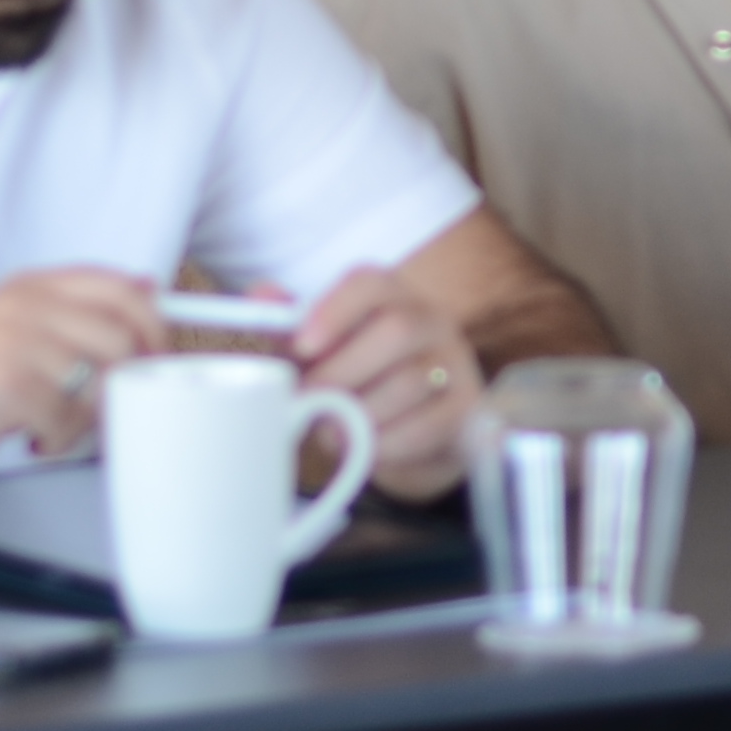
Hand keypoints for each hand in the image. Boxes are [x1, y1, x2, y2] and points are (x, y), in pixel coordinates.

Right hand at [0, 266, 165, 496]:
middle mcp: (23, 306)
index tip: (159, 358)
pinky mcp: (3, 386)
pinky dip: (61, 439)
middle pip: (122, 336)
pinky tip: (36, 438)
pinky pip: (68, 416)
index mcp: (30, 288)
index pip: (121, 288)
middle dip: (131, 382)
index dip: (154, 326)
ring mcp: (12, 343)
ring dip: (91, 418)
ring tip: (62, 426)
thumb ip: (72, 313)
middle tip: (113, 409)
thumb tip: (144, 290)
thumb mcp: (12, 333)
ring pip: (100, 380)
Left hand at [294, 265, 483, 500]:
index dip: (335, 310)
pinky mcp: (468, 408)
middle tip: (308, 403)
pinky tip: (366, 448)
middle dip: (342, 373)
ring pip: (410, 381)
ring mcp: (455, 363)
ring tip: (332, 431)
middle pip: (397, 330)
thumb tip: (262, 294)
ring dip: (360, 414)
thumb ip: (291, 326)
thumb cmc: (361, 382)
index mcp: (391, 295)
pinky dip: (386, 443)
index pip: (371, 282)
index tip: (302, 345)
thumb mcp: (324, 354)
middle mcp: (431, 319)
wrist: (418, 433)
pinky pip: (427, 425)